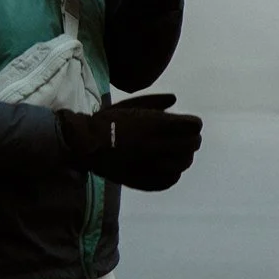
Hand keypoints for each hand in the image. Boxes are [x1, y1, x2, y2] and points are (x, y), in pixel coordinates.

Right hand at [55, 92, 202, 190]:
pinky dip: (172, 173)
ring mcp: (152, 164)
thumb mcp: (130, 104)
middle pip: (193, 144)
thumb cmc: (107, 121)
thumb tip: (174, 99)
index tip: (188, 125)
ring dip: (183, 157)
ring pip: (184, 163)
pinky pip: (171, 179)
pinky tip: (166, 168)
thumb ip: (155, 102)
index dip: (193, 124)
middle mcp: (157, 145)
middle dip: (192, 140)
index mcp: (155, 124)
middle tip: (185, 140)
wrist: (85, 144)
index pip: (194, 126)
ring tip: (175, 154)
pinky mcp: (146, 180)